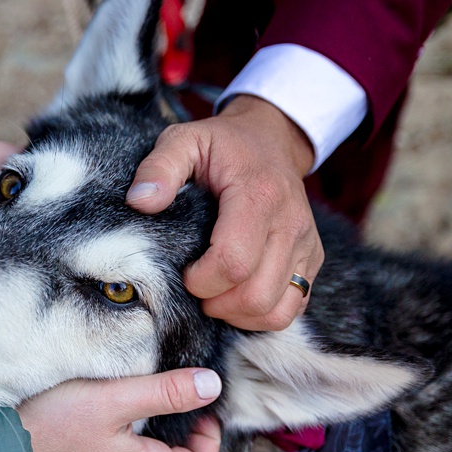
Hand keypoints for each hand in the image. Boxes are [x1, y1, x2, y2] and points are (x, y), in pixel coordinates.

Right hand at [17, 368, 222, 451]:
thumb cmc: (53, 423)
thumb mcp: (114, 397)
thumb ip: (164, 392)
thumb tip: (212, 386)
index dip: (209, 439)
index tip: (201, 407)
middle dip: (179, 432)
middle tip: (175, 397)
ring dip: (148, 436)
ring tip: (139, 400)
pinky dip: (121, 442)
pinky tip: (103, 416)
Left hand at [126, 95, 323, 330]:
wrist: (269, 138)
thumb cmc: (221, 145)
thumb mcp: (184, 139)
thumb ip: (159, 168)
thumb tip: (140, 202)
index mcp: (259, 195)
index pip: (233, 262)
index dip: (201, 280)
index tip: (184, 270)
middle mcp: (291, 224)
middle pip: (256, 296)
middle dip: (216, 302)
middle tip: (196, 284)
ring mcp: (306, 245)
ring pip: (276, 311)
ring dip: (238, 313)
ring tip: (215, 292)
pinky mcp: (312, 260)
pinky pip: (292, 308)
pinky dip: (261, 314)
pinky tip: (236, 294)